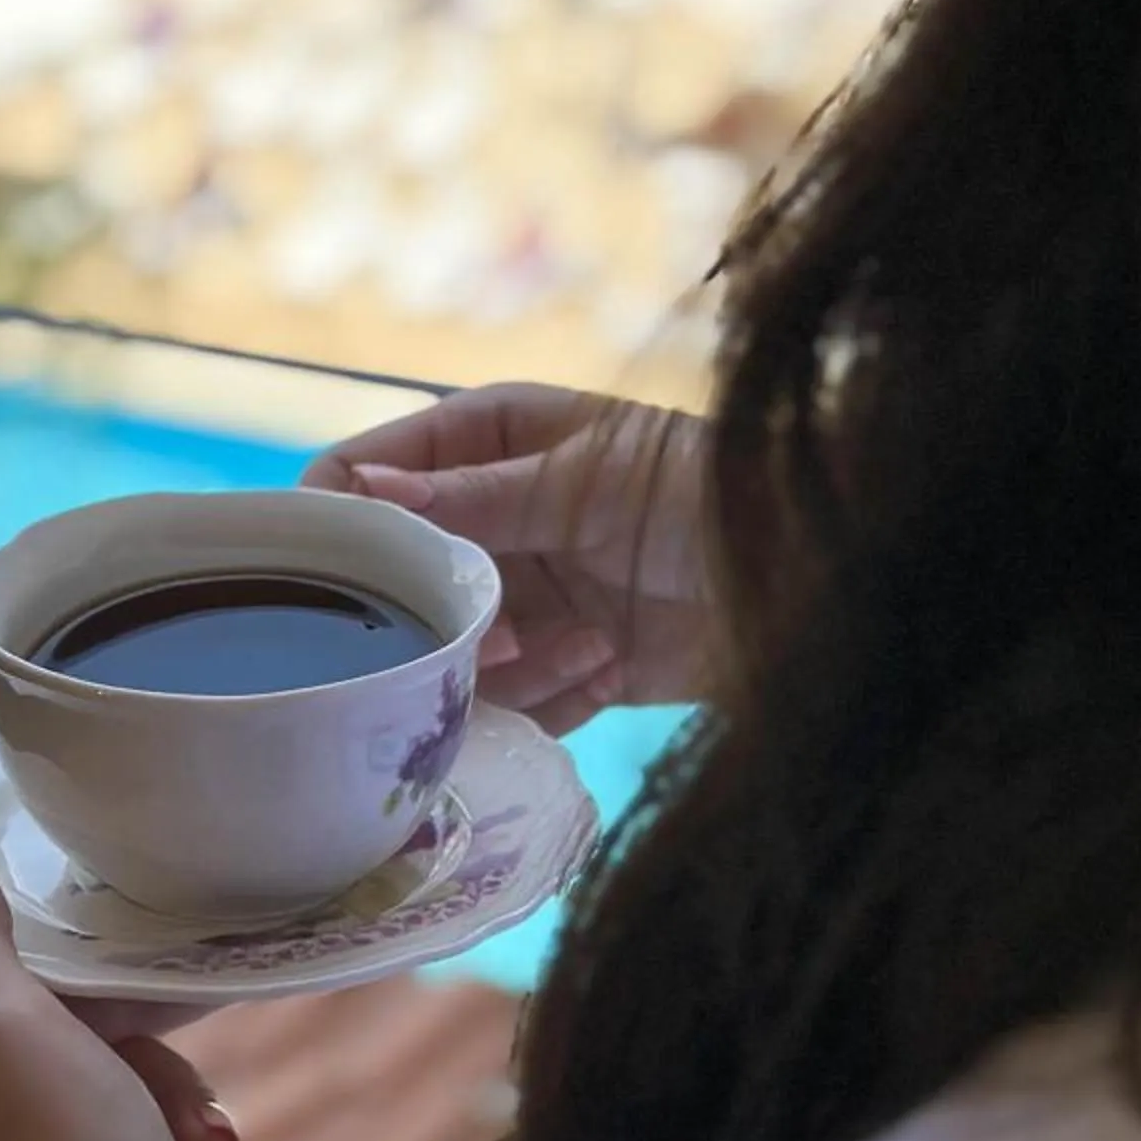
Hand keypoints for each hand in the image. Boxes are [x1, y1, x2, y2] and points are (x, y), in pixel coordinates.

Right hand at [304, 384, 709, 730]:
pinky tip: (612, 660)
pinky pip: (514, 701)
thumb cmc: (706, 490)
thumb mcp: (588, 480)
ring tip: (589, 642)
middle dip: (438, 616)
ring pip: (453, 651)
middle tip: (497, 633)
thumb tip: (365, 488)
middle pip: (400, 581)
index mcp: (487, 438)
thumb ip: (476, 495)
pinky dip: (554, 694)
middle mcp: (494, 518)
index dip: (337, 518)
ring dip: (513, 662)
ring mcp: (526, 595)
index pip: (367, 472)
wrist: (811, 572)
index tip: (330, 574)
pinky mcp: (566, 664)